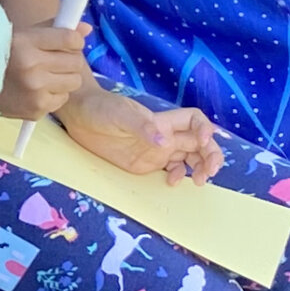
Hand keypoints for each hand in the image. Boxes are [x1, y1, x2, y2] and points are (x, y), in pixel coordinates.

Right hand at [0, 21, 90, 121]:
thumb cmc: (4, 56)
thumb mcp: (24, 35)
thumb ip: (55, 30)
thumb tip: (87, 30)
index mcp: (26, 43)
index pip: (70, 39)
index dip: (74, 40)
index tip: (68, 43)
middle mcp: (31, 67)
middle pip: (76, 62)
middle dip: (69, 60)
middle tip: (54, 61)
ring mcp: (34, 91)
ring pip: (74, 81)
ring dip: (64, 78)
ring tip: (46, 76)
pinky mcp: (36, 109)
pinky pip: (62, 99)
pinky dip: (54, 95)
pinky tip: (38, 90)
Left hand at [57, 89, 222, 183]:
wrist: (78, 118)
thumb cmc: (100, 109)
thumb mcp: (120, 114)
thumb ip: (143, 127)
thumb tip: (164, 142)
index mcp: (163, 121)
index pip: (194, 121)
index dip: (205, 130)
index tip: (204, 142)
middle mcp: (164, 135)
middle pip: (198, 143)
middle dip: (211, 155)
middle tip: (210, 171)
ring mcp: (156, 150)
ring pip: (188, 158)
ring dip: (199, 168)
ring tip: (200, 181)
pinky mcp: (145, 163)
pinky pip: (169, 170)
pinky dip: (177, 177)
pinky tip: (171, 182)